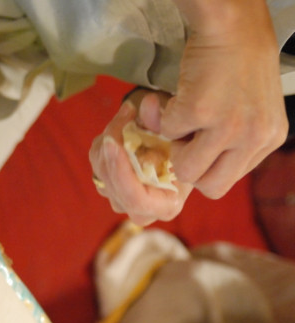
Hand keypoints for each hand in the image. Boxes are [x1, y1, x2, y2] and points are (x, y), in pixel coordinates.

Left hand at [89, 91, 192, 225]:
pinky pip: (97, 162)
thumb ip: (163, 121)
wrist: (179, 146)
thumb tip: (148, 103)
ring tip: (129, 116)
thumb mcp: (181, 132)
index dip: (120, 172)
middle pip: (112, 185)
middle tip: (125, 115)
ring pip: (101, 171)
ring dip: (110, 140)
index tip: (112, 142)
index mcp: (165, 206)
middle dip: (112, 148)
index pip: (135, 199)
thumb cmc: (188, 144)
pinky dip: (105, 142)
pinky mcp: (108, 186)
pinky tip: (122, 128)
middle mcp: (141, 210)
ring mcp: (121, 200)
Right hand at [161, 0, 288, 198]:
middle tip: (186, 139)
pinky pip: (168, 132)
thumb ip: (233, 142)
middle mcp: (254, 136)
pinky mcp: (200, 111)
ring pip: (186, 169)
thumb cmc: (238, 62)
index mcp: (269, 139)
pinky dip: (164, 116)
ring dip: (175, 146)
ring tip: (181, 120)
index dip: (206, 167)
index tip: (197, 147)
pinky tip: (177, 98)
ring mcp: (229, 126)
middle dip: (190, 167)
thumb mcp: (251, 111)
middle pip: (211, 187)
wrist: (231, 25)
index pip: (228, 181)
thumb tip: (187, 165)